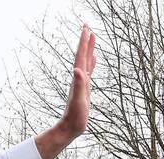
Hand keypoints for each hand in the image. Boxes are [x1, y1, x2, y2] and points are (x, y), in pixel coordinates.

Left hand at [35, 25, 96, 158]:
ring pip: (85, 61)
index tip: (86, 28)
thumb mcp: (78, 101)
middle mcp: (79, 78)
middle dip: (85, 41)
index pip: (81, 56)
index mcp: (78, 78)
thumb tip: (77, 69)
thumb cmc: (75, 117)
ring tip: (91, 37)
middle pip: (82, 55)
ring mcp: (82, 82)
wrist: (70, 127)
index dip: (83, 42)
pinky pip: (89, 71)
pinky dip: (91, 63)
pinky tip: (93, 59)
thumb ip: (79, 85)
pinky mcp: (85, 88)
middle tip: (87, 26)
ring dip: (88, 49)